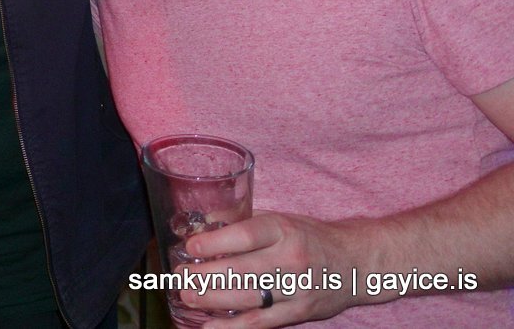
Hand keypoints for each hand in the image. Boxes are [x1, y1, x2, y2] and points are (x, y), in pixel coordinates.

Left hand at [173, 212, 361, 326]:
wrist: (355, 262)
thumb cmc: (309, 236)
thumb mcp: (278, 218)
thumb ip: (239, 220)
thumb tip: (199, 224)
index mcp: (283, 231)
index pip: (246, 236)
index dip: (215, 243)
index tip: (190, 247)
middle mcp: (291, 260)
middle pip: (242, 271)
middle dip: (205, 276)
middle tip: (179, 278)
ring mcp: (296, 289)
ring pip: (248, 298)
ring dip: (213, 300)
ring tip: (188, 297)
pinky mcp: (300, 312)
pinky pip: (262, 322)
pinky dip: (233, 327)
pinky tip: (209, 326)